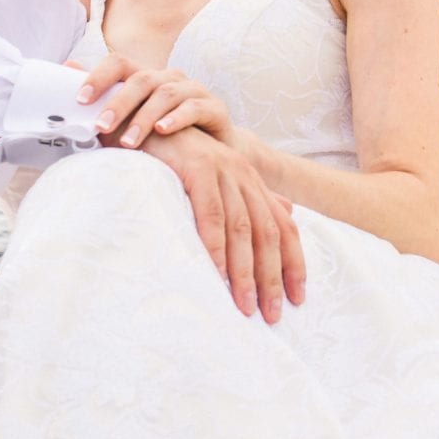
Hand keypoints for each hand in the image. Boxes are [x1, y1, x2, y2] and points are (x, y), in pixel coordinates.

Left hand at [75, 56, 232, 147]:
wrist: (216, 150)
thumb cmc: (168, 134)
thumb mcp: (134, 118)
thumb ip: (105, 99)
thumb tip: (67, 67)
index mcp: (146, 77)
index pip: (119, 64)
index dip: (98, 77)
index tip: (80, 100)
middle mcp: (170, 77)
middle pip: (141, 80)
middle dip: (118, 104)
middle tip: (100, 127)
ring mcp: (193, 90)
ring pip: (165, 95)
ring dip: (144, 119)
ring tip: (128, 142)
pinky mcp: (214, 108)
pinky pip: (194, 108)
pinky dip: (176, 119)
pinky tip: (162, 131)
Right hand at [139, 125, 304, 321]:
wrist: (141, 122)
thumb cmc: (175, 159)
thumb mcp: (216, 179)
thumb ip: (249, 199)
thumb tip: (286, 214)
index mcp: (251, 181)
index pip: (284, 227)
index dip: (293, 264)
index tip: (297, 299)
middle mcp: (243, 174)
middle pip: (268, 233)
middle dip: (272, 277)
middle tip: (271, 315)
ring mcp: (222, 170)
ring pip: (243, 228)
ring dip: (245, 272)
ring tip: (245, 307)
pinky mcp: (197, 168)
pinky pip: (210, 215)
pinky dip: (214, 248)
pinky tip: (215, 276)